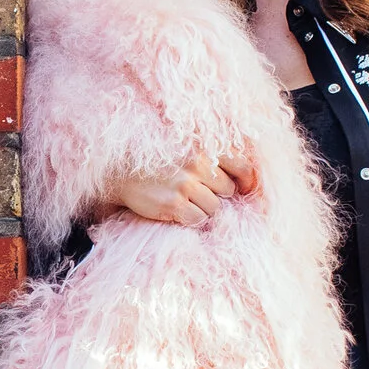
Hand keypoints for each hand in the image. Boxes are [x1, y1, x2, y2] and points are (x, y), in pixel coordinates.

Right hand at [103, 152, 259, 226]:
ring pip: (215, 208)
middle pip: (228, 190)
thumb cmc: (158, 163)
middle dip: (217, 195)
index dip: (247, 182)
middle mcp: (198, 164)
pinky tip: (179, 211)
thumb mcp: (186, 150)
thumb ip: (212, 160)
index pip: (242, 166)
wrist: (121, 172)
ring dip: (204, 209)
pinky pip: (198, 219)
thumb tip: (242, 182)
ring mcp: (185, 184)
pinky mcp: (174, 203)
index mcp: (204, 149)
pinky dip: (192, 219)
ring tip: (186, 202)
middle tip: (199, 194)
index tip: (245, 190)